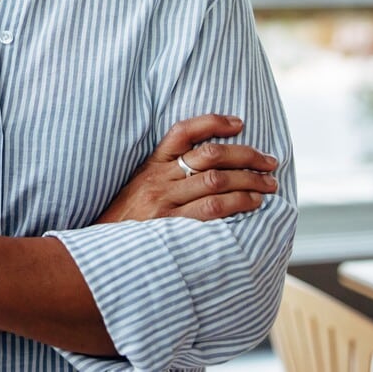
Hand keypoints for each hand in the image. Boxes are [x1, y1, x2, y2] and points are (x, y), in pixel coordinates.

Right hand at [95, 113, 277, 223]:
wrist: (102, 250)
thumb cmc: (127, 220)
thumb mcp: (140, 187)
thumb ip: (167, 173)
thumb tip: (210, 164)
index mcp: (152, 165)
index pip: (183, 131)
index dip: (213, 122)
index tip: (239, 124)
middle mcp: (159, 179)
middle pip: (209, 155)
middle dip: (246, 155)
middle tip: (270, 162)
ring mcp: (164, 202)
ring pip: (215, 180)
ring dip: (248, 181)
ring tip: (268, 185)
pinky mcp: (171, 225)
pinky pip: (211, 209)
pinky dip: (237, 203)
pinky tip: (253, 204)